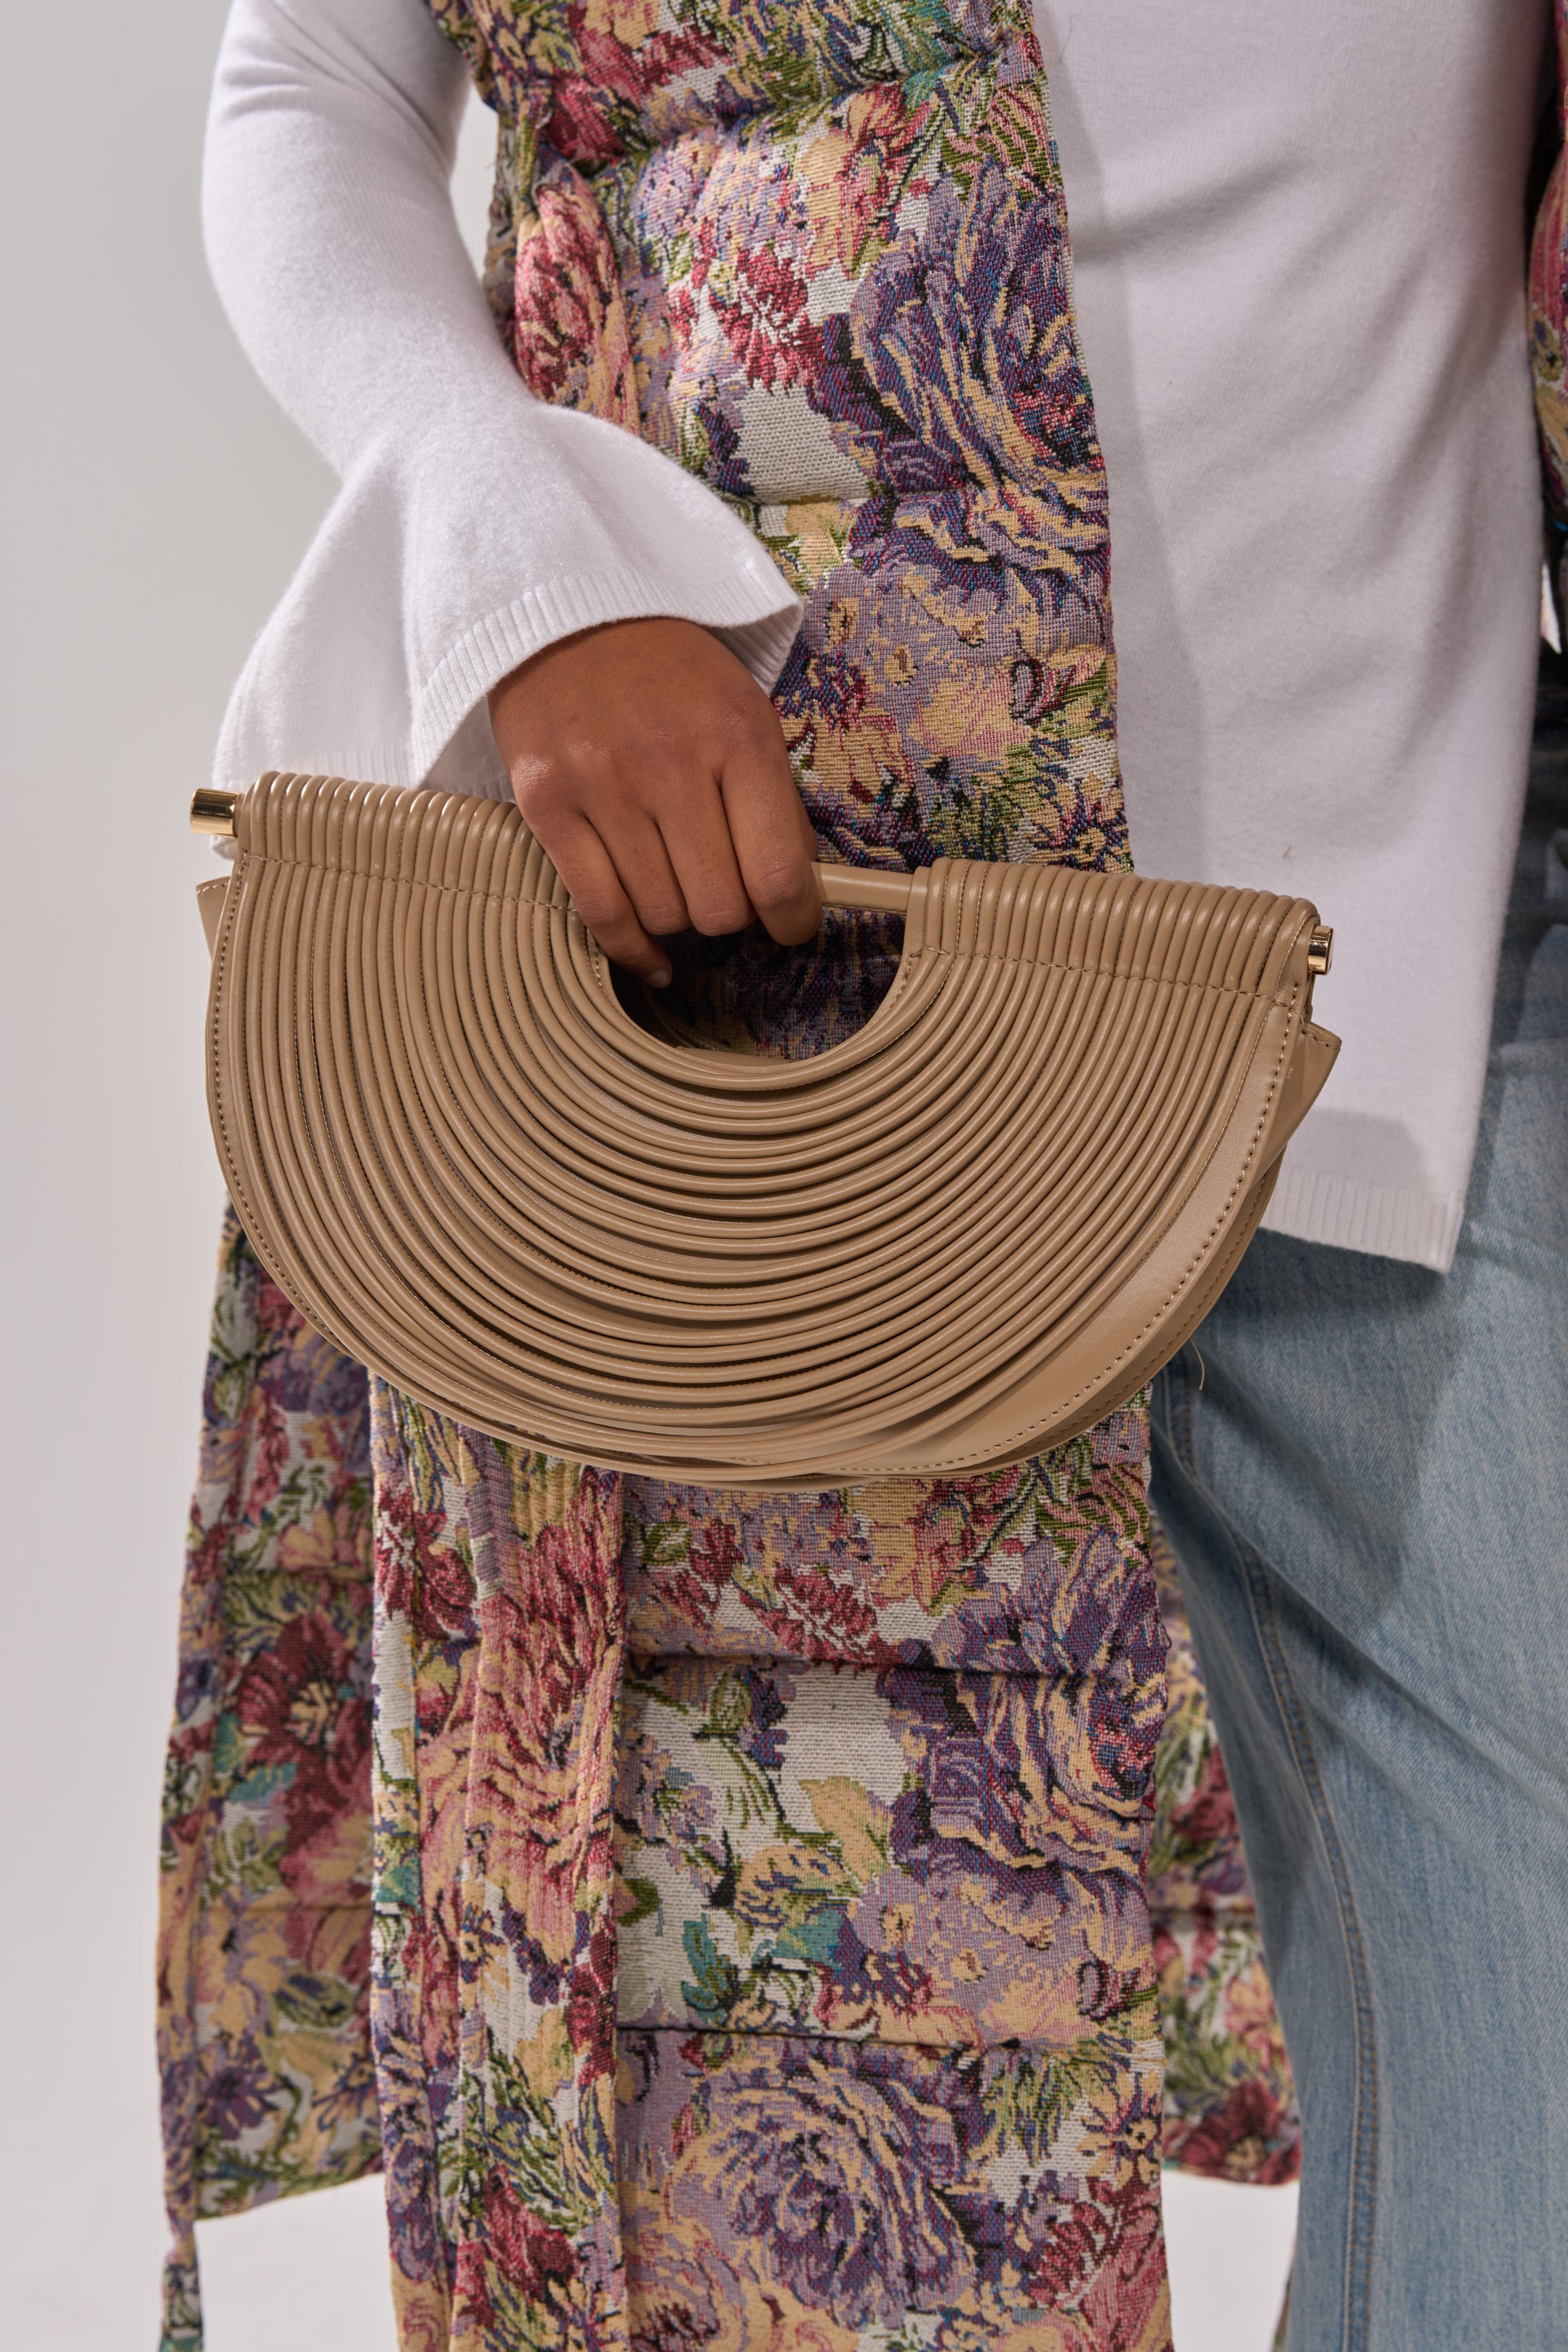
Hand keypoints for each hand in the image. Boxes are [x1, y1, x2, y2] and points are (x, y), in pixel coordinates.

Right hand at [488, 617, 819, 985]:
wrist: (568, 610)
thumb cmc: (668, 671)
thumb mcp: (742, 709)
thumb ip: (770, 797)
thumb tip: (795, 892)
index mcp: (736, 735)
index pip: (778, 872)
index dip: (794, 919)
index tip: (791, 925)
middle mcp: (669, 761)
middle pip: (719, 907)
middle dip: (729, 912)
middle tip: (721, 886)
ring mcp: (602, 784)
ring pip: (662, 914)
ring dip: (677, 915)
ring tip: (674, 880)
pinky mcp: (547, 803)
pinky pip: (599, 911)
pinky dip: (630, 947)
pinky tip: (649, 954)